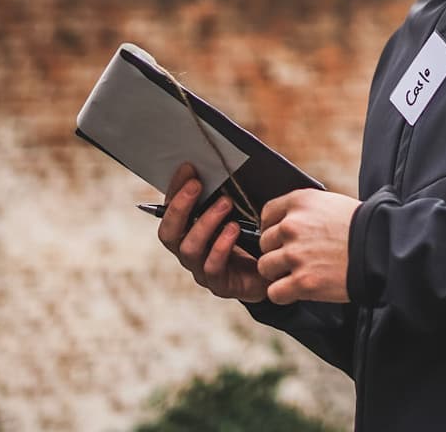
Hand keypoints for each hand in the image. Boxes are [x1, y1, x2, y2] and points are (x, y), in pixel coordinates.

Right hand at [156, 162, 269, 303]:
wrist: (275, 271)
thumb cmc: (254, 236)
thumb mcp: (239, 212)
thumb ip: (225, 193)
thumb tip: (220, 160)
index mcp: (188, 232)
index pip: (169, 212)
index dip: (174, 190)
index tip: (188, 168)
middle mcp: (190, 251)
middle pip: (169, 233)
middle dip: (179, 206)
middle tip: (197, 184)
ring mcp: (202, 270)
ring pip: (189, 249)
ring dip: (205, 222)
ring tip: (225, 203)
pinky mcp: (221, 285)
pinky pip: (212, 267)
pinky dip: (222, 246)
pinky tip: (234, 229)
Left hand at [255, 188, 358, 304]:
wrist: (382, 248)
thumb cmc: (363, 226)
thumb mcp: (331, 203)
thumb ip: (306, 210)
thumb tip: (288, 222)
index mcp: (300, 202)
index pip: (267, 214)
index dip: (272, 228)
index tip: (281, 238)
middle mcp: (293, 226)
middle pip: (265, 243)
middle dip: (277, 251)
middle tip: (297, 259)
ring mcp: (295, 254)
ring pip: (265, 267)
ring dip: (278, 273)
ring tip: (297, 274)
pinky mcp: (302, 281)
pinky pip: (274, 292)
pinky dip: (283, 294)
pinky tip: (297, 290)